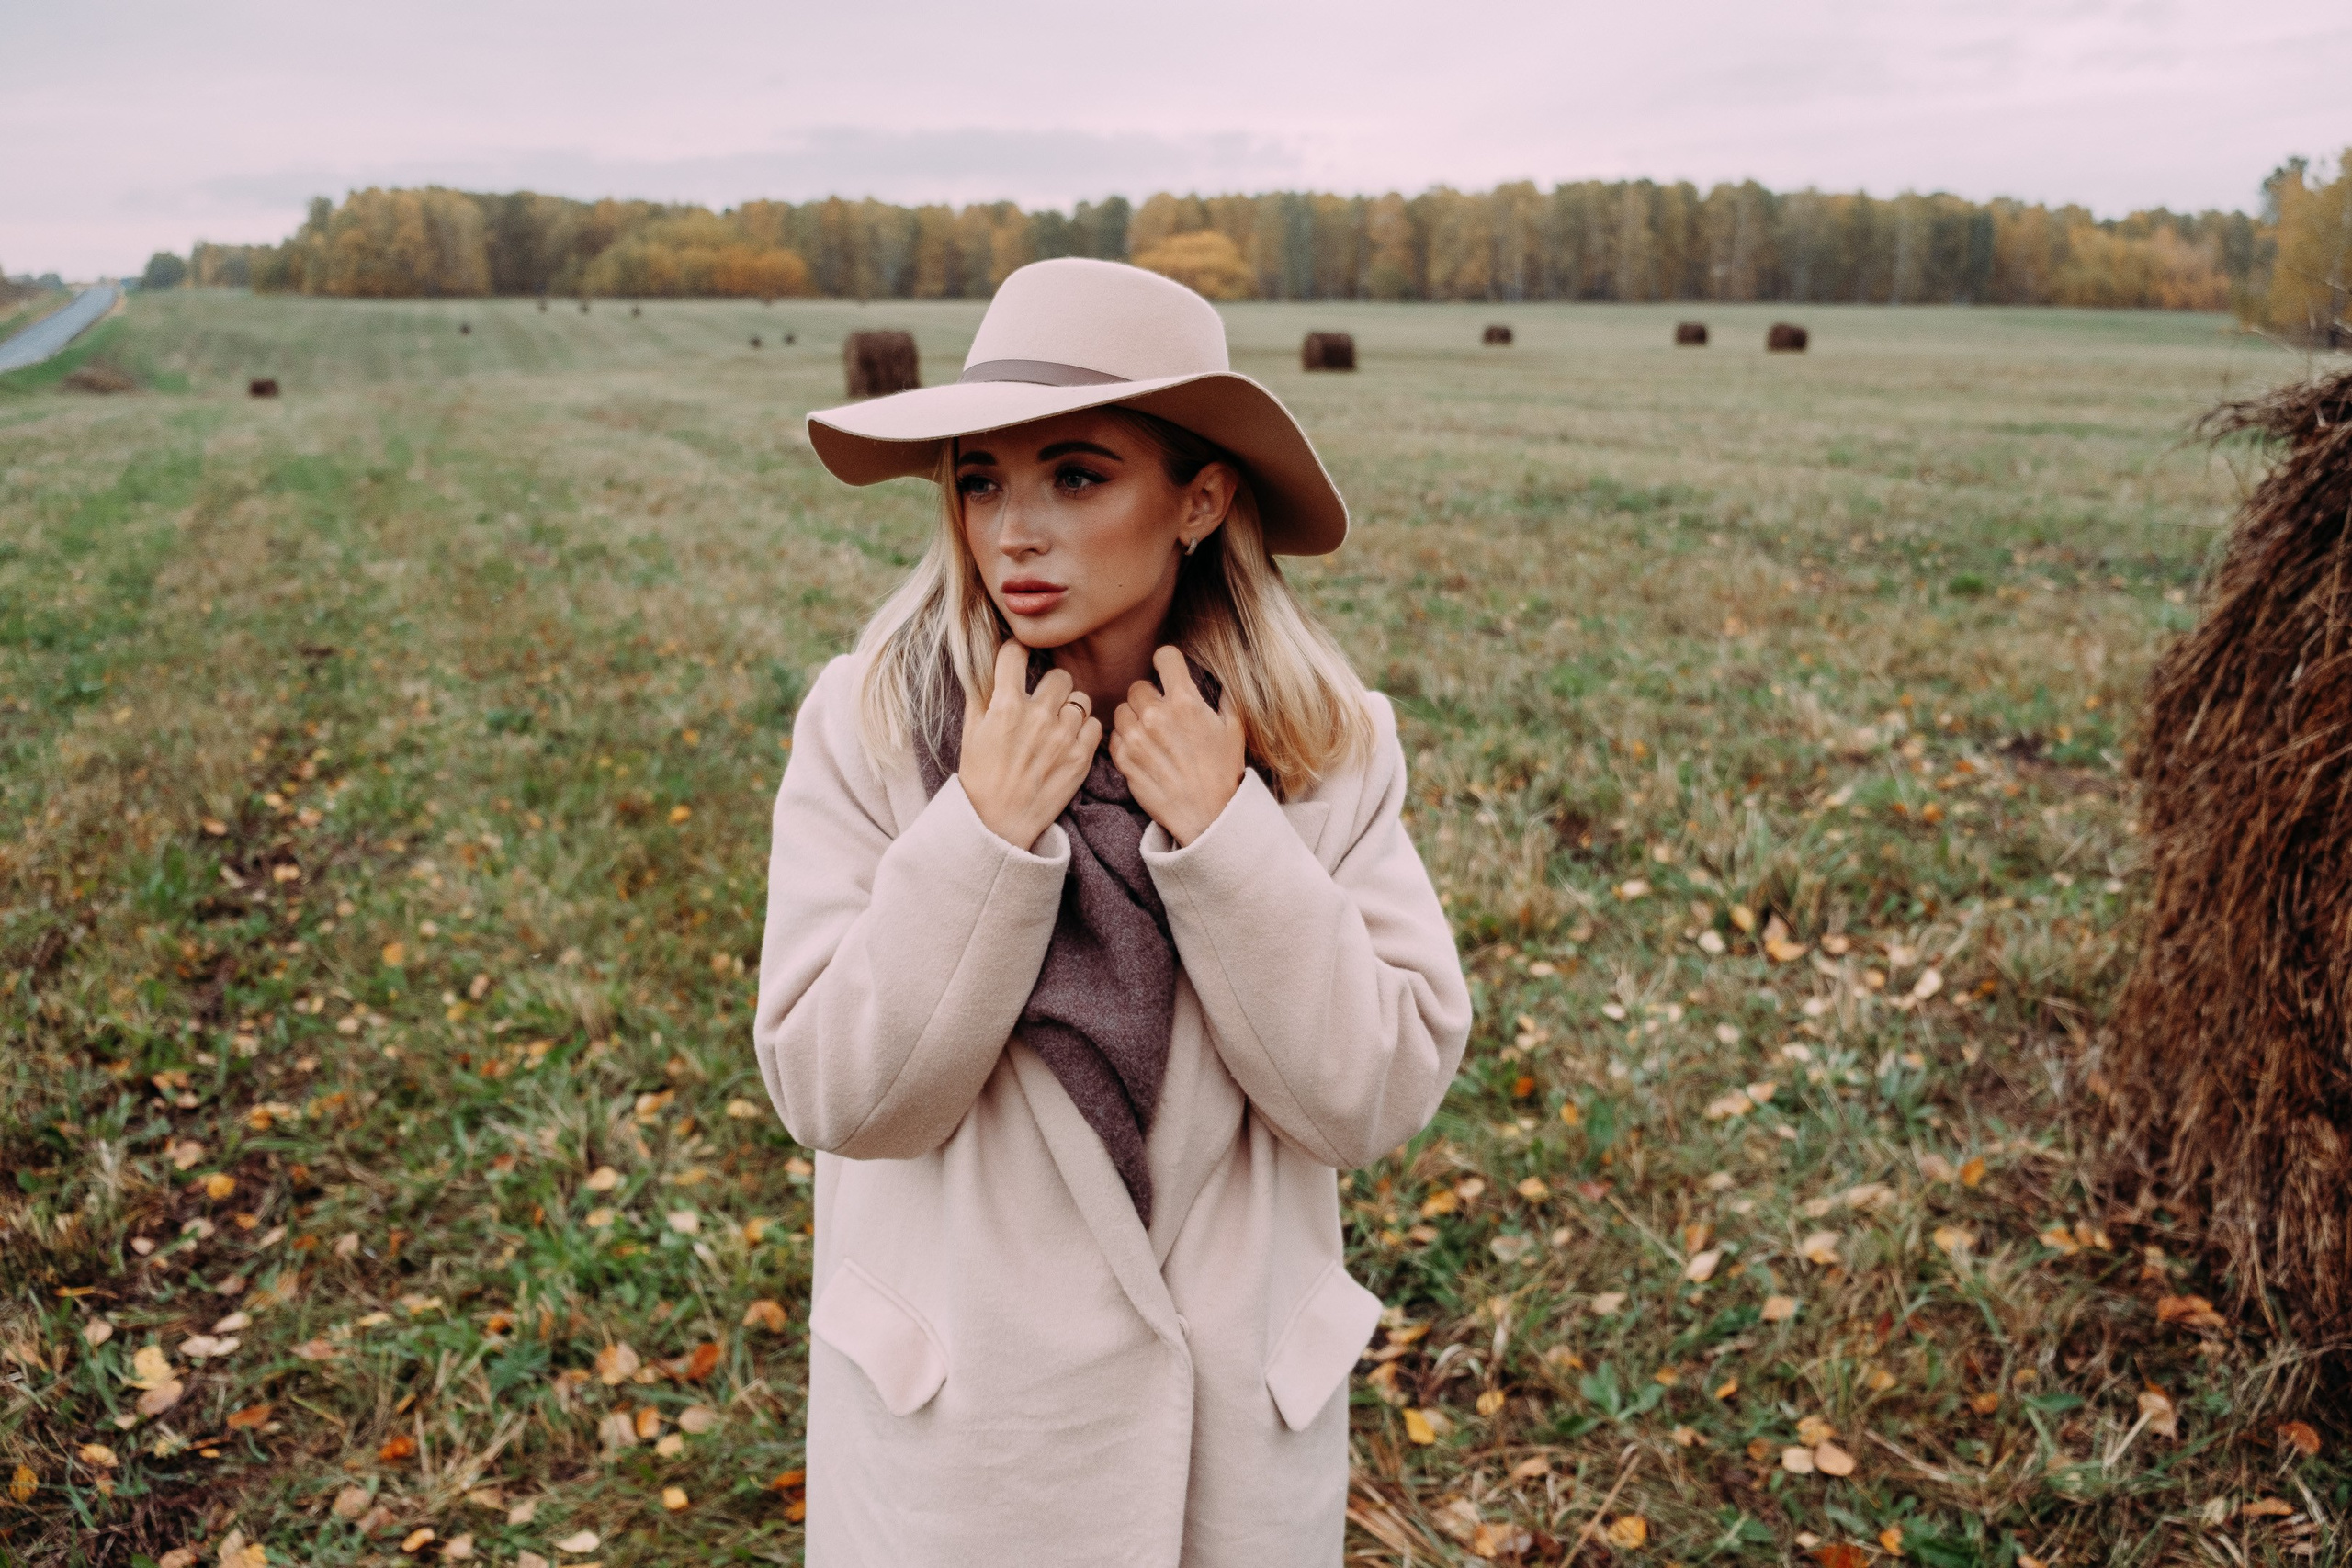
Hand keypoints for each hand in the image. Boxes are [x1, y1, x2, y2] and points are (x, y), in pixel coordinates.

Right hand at [958, 640, 1101, 849]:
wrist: (996, 822)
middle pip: (1059, 675)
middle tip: (1042, 703)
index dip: (1016, 652)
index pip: (1015, 654)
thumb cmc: (980, 776)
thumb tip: (987, 664)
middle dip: (1050, 686)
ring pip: (1080, 699)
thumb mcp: (971, 731)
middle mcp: (1038, 715)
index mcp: (1006, 705)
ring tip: (1057, 725)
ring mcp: (1063, 736)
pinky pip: (1095, 725)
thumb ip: (981, 694)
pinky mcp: (1081, 757)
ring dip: (1070, 708)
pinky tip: (1069, 741)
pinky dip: (1084, 730)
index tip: (1018, 658)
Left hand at [1109, 646, 1245, 846]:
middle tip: (1163, 713)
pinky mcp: (1123, 760)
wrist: (1208, 815)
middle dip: (1150, 696)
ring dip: (1134, 718)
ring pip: (1122, 710)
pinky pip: (1114, 736)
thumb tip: (1218, 671)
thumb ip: (1225, 693)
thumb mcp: (1234, 727)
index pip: (1164, 656)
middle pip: (1138, 686)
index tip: (1170, 672)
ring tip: (1151, 733)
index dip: (1168, 662)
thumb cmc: (1224, 770)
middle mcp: (1155, 716)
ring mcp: (1136, 739)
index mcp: (1184, 702)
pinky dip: (1125, 740)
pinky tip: (1143, 750)